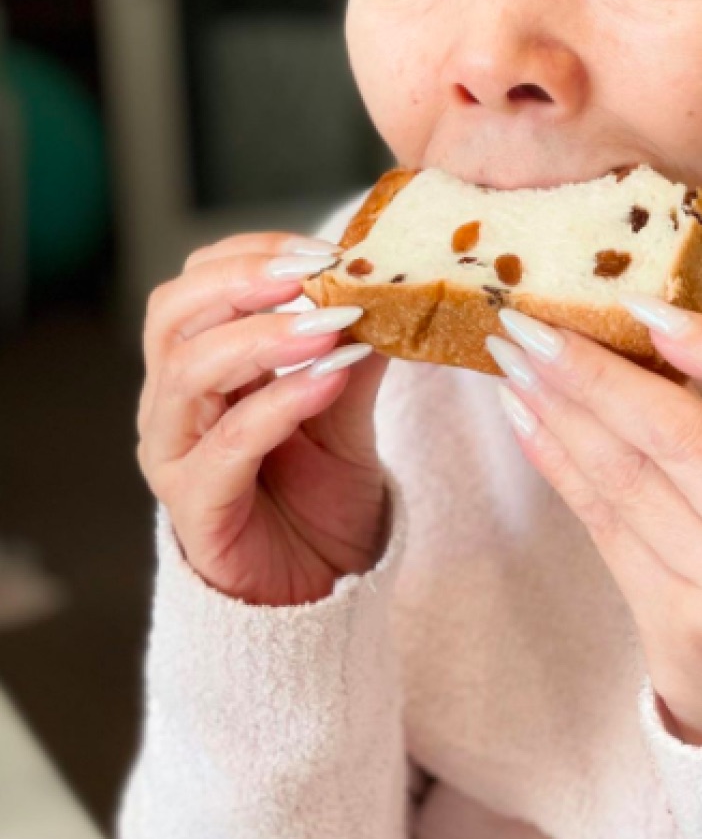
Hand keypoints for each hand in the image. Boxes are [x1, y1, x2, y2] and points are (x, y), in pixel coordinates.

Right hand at [137, 232, 390, 606]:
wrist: (318, 591)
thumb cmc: (319, 497)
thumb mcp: (345, 408)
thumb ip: (355, 350)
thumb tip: (391, 285)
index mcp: (203, 366)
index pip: (200, 283)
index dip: (253, 254)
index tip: (324, 247)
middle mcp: (174, 403)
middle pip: (173, 313)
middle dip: (243, 281)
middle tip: (313, 271)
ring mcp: (175, 454)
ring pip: (188, 372)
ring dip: (264, 337)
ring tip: (329, 325)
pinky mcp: (195, 507)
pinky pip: (226, 444)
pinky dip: (279, 402)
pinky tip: (328, 380)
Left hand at [486, 298, 701, 747]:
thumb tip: (653, 331)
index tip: (647, 311)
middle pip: (682, 432)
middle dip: (592, 368)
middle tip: (527, 321)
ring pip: (627, 477)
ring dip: (557, 407)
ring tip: (512, 358)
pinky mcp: (678, 631)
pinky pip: (603, 527)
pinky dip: (559, 463)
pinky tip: (525, 418)